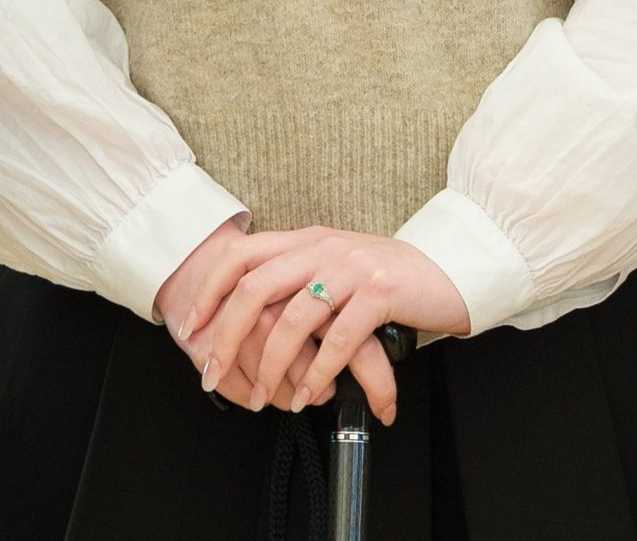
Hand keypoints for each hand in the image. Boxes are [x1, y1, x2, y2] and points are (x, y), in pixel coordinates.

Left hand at [196, 227, 470, 417]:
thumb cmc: (385, 277)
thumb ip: (297, 281)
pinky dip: (319, 371)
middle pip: (255, 288)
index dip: (209, 289)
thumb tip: (252, 316)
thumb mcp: (332, 268)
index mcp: (303, 240)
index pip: (240, 255)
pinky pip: (340, 337)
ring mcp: (350, 268)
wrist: (445, 266)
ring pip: (294, 317)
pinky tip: (308, 395)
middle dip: (228, 335)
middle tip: (212, 371)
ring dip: (273, 364)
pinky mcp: (380, 292)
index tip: (191, 327)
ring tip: (262, 397)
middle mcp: (320, 247)